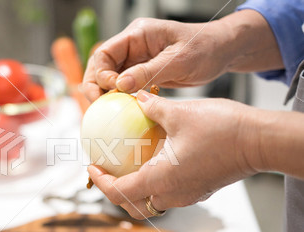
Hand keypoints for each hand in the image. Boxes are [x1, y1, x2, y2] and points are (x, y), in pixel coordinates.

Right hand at [82, 17, 232, 100]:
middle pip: (101, 65)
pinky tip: (122, 110)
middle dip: (95, 84)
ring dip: (106, 93)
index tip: (114, 89)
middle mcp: (133, 45)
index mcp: (138, 34)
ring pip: (110, 77)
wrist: (221, 51)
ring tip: (106, 110)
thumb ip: (148, 72)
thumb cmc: (205, 48)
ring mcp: (137, 59)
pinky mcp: (144, 71)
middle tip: (97, 104)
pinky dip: (120, 97)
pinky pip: (125, 85)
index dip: (102, 73)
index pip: (105, 52)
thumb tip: (120, 85)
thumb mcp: (178, 61)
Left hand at [88, 91, 260, 218]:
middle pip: (132, 206)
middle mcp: (172, 194)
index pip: (119, 192)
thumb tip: (137, 98)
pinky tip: (153, 160)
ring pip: (150, 202)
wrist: (259, 141)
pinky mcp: (198, 190)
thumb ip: (152, 108)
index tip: (91, 167)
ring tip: (125, 167)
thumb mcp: (179, 113)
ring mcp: (187, 195)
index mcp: (160, 180)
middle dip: (114, 192)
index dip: (101, 183)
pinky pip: (167, 193)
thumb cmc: (221, 128)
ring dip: (134, 190)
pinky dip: (153, 183)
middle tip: (105, 172)